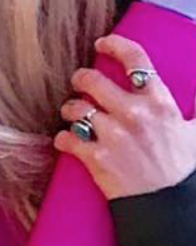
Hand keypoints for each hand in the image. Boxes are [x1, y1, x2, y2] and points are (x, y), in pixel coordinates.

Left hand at [56, 34, 195, 199]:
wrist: (167, 202)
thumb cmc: (182, 166)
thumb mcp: (195, 130)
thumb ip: (195, 108)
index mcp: (159, 102)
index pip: (135, 60)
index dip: (115, 46)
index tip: (102, 43)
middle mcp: (133, 114)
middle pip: (93, 81)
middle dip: (81, 78)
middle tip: (80, 82)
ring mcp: (112, 136)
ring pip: (76, 109)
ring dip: (70, 109)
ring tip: (73, 113)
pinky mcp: (96, 158)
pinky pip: (66, 139)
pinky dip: (62, 138)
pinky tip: (66, 139)